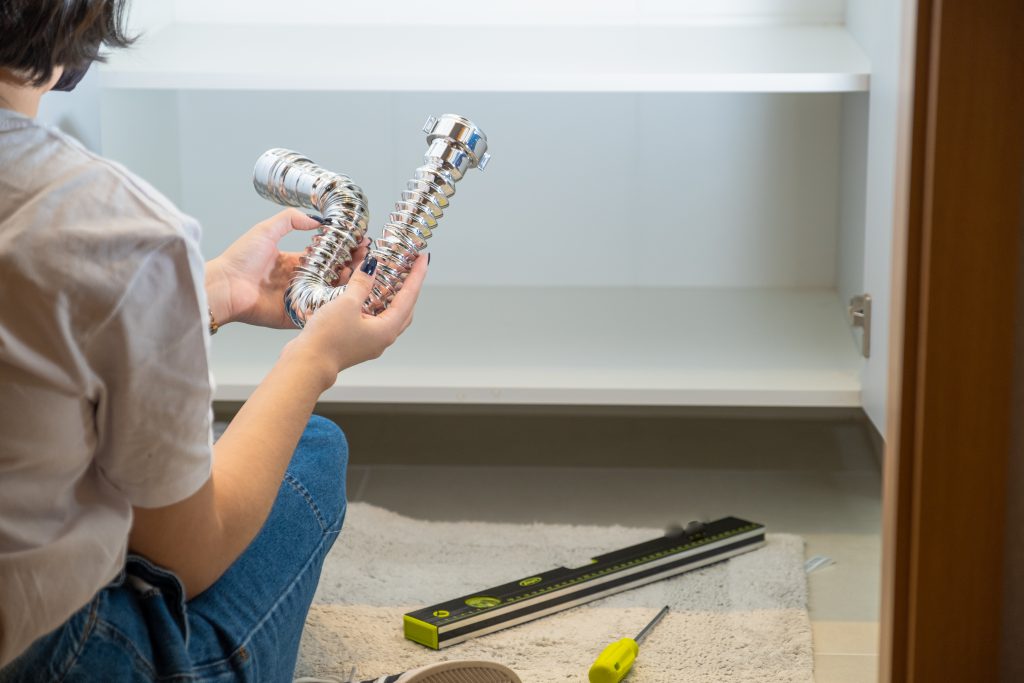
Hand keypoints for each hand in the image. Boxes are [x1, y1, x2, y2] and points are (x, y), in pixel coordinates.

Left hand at [205, 209, 370, 328]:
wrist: (224, 287)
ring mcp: (296, 299)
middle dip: (349, 268)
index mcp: (291, 262)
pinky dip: (330, 309)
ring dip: (344, 287)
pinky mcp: (292, 316)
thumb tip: (315, 219)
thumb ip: (290, 219)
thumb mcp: (265, 230)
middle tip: (365, 262)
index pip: (323, 257)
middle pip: (329, 276)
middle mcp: (296, 281)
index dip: (341, 252)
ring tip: (359, 277)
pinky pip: (315, 313)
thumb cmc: (239, 259)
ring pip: (327, 294)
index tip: (358, 245)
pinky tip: (346, 301)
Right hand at [283, 254, 428, 384]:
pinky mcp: (357, 342)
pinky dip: (374, 303)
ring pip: (388, 314)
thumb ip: (362, 284)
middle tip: (410, 268)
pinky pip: (373, 319)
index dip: (416, 275)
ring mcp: (370, 342)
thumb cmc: (328, 338)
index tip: (423, 258)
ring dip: (392, 296)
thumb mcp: (347, 304)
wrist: (307, 364)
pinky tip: (365, 294)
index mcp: (387, 329)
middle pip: (404, 308)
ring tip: (391, 278)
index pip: (409, 296)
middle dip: (409, 287)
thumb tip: (372, 267)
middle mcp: (383, 338)